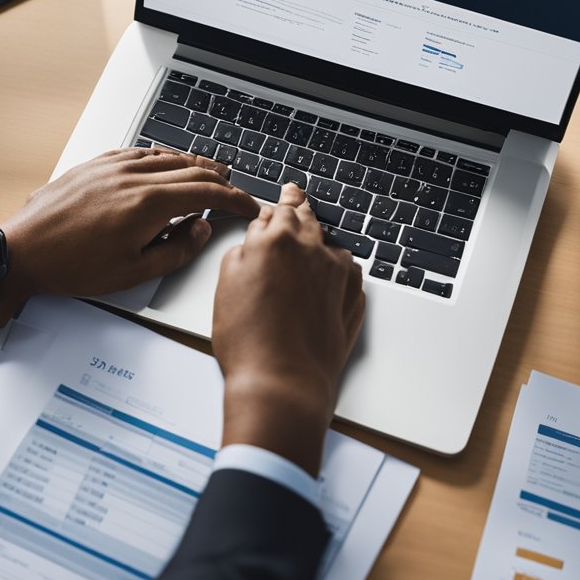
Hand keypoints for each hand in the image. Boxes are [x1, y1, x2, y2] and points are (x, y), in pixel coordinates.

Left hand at [0, 148, 261, 333]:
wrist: (23, 252)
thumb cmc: (70, 266)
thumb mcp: (133, 272)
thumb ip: (175, 250)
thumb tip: (199, 231)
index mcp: (148, 203)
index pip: (206, 192)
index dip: (234, 199)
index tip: (247, 206)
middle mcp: (132, 177)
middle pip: (191, 169)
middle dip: (219, 179)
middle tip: (233, 188)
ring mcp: (111, 167)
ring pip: (165, 156)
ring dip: (193, 163)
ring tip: (208, 171)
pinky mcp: (93, 166)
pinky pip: (138, 153)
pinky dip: (161, 156)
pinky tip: (163, 161)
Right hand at [212, 183, 364, 475]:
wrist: (282, 383)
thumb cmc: (247, 341)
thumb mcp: (226, 285)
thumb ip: (243, 252)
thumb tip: (256, 240)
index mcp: (276, 239)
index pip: (279, 208)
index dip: (278, 203)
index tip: (282, 196)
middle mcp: (312, 249)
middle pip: (307, 218)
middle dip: (300, 207)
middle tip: (297, 196)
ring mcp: (338, 273)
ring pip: (329, 243)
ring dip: (318, 241)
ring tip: (309, 243)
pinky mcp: (354, 298)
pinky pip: (347, 271)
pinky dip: (336, 268)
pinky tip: (325, 277)